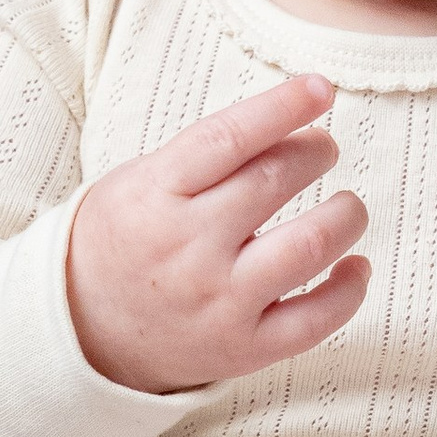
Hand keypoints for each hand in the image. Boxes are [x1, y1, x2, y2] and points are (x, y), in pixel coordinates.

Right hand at [68, 73, 370, 393]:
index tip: (320, 88)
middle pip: (274, 181)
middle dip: (315, 152)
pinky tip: (354, 266)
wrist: (83, 332)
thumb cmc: (125, 239)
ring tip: (346, 207)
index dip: (283, 106)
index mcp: (155, 196)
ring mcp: (219, 301)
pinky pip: (317, 319)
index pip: (229, 137)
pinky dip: (349, 289)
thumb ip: (206, 155)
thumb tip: (292, 119)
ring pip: (309, 246)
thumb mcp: (139, 181)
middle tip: (322, 148)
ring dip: (346, 215)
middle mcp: (189, 248)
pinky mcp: (244, 348)